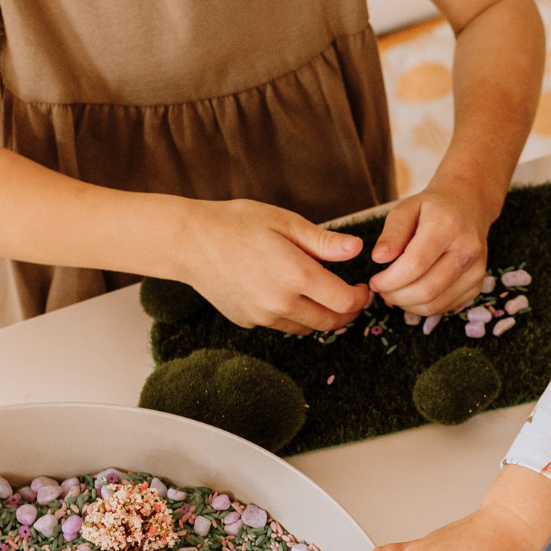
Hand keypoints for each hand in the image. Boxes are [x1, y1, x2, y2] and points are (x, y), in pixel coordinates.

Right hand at [189, 198, 369, 332]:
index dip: (360, 297)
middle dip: (346, 313)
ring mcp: (263, 317)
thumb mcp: (285, 222)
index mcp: (296, 276)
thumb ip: (324, 242)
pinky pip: (280, 325)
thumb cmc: (237, 223)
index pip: (344, 302)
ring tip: (319, 294)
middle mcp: (281, 303)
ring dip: (320, 316)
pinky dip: (291, 315)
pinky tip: (284, 293)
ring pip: (306, 328)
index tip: (361, 287)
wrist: (189, 242)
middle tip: (350, 296)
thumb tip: (356, 249)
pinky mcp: (248, 322)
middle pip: (330, 322)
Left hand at [368, 176, 490, 315]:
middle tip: (381, 290)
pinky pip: (444, 308)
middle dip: (395, 296)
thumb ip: (392, 233)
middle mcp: (467, 250)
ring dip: (407, 305)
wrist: (469, 206)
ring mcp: (475, 271)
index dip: (389, 280)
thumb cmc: (432, 208)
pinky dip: (422, 306)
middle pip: (425, 290)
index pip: (414, 265)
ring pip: (434, 305)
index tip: (374, 281)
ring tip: (394, 292)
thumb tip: (378, 258)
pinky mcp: (477, 286)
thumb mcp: (406, 208)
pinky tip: (413, 292)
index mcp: (447, 226)